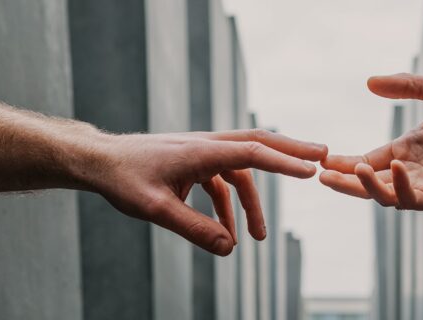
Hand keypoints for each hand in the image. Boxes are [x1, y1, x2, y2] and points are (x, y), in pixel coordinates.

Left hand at [83, 129, 326, 255]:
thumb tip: (230, 249)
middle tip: (323, 156)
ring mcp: (202, 153)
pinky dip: (229, 206)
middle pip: (259, 144)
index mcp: (201, 150)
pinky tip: (227, 234)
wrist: (99, 162)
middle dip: (291, 152)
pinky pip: (222, 182)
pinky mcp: (194, 163)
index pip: (252, 153)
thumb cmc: (124, 180)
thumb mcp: (157, 210)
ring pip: (242, 169)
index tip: (312, 170)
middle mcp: (207, 145)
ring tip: (260, 238)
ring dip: (254, 202)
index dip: (284, 162)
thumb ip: (195, 230)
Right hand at [320, 74, 422, 210]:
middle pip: (368, 183)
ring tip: (353, 170)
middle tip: (323, 176)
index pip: (368, 161)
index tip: (323, 160)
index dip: (344, 163)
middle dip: (345, 182)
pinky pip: (412, 199)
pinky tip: (395, 168)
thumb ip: (404, 86)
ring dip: (366, 186)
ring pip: (385, 196)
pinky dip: (400, 187)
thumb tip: (369, 82)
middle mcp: (410, 172)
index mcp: (405, 150)